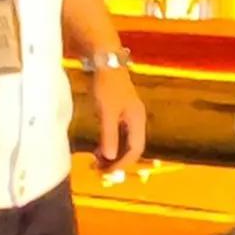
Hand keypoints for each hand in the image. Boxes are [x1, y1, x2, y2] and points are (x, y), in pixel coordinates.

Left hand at [87, 57, 149, 178]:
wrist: (106, 62)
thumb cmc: (107, 85)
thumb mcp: (107, 112)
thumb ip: (109, 135)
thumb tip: (110, 157)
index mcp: (137, 120)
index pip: (135, 149)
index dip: (123, 163)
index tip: (108, 172)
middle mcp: (136, 120)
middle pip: (131, 148)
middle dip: (117, 160)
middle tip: (101, 170)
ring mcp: (129, 116)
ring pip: (124, 142)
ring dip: (113, 153)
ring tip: (98, 161)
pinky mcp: (120, 112)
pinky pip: (118, 134)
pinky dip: (110, 143)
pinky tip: (99, 148)